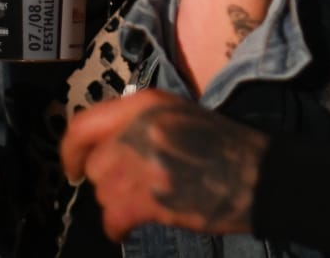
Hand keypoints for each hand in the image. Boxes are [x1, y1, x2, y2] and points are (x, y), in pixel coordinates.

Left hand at [61, 89, 264, 241]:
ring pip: (104, 193)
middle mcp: (138, 128)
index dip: (70, 151)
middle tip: (133, 189)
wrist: (259, 174)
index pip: (83, 125)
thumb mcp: (179, 115)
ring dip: (119, 203)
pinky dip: (119, 226)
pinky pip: (113, 219)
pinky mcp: (149, 198)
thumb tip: (104, 148)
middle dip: (109, 182)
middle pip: (96, 165)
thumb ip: (140, 124)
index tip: (72, 167)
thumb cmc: (226, 146)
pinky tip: (133, 224)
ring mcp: (142, 163)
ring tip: (150, 201)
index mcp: (146, 104)